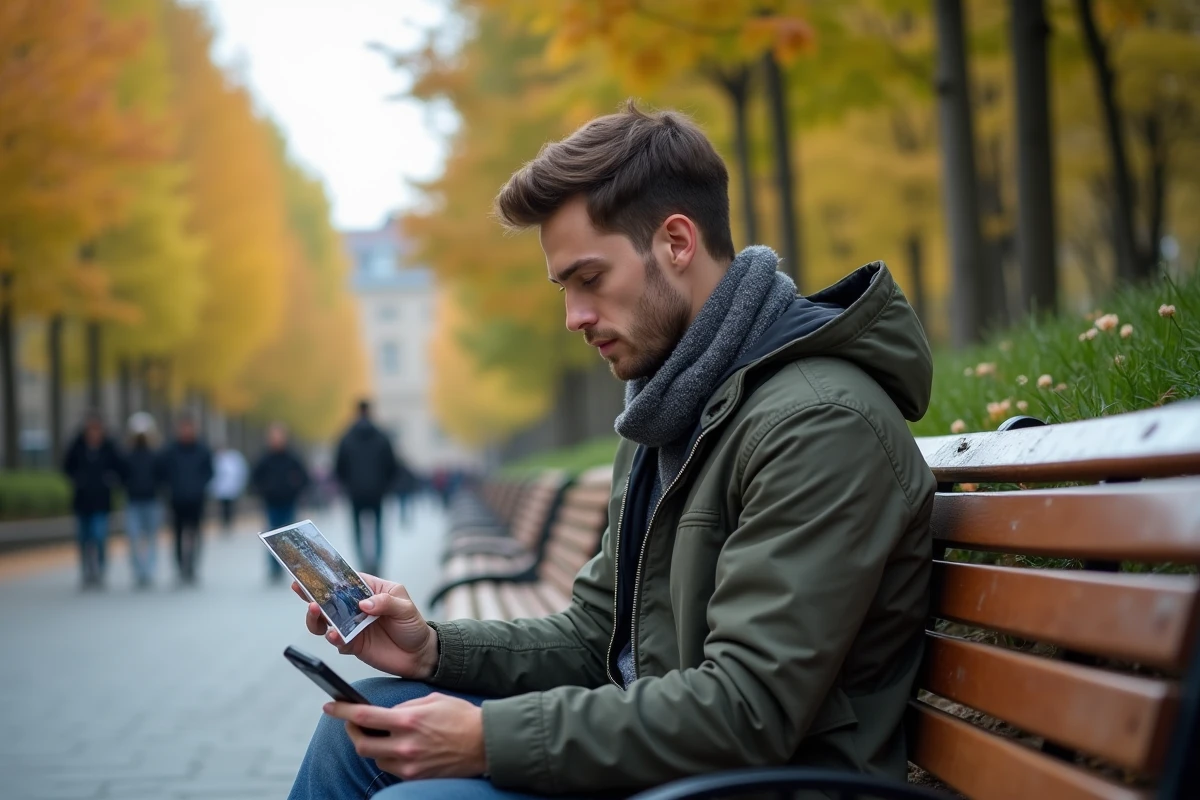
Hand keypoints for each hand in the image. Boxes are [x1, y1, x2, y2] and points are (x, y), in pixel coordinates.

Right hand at [294, 574, 438, 678]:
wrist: (418, 656)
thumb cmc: (413, 626)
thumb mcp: (405, 608)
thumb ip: (386, 602)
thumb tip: (363, 604)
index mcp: (368, 590)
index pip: (345, 579)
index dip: (328, 575)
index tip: (312, 570)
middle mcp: (356, 607)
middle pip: (329, 598)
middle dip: (312, 592)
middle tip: (301, 589)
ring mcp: (351, 626)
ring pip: (325, 619)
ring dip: (316, 616)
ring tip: (315, 611)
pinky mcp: (351, 644)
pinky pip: (336, 639)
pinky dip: (332, 636)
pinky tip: (334, 635)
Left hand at [323, 693, 485, 780]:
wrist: (486, 743)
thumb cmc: (461, 716)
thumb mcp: (432, 700)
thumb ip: (405, 706)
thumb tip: (385, 714)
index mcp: (408, 720)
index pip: (364, 717)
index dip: (341, 711)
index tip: (329, 706)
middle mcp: (406, 745)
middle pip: (361, 745)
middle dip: (352, 733)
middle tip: (353, 724)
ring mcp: (410, 765)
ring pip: (375, 758)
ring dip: (373, 746)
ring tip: (382, 735)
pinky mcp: (416, 777)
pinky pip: (391, 769)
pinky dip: (389, 757)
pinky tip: (397, 747)